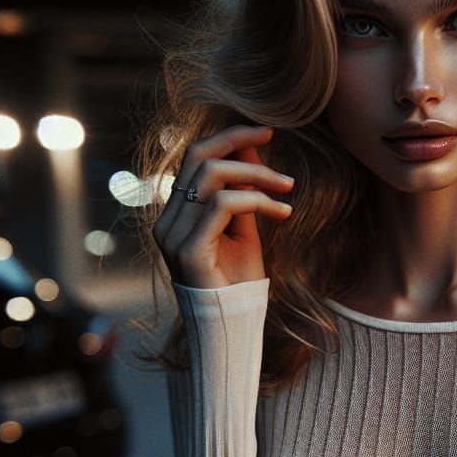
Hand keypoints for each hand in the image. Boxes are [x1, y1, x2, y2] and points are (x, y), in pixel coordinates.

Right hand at [152, 124, 294, 288]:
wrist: (233, 325)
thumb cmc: (238, 280)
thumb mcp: (244, 226)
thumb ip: (243, 190)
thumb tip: (250, 147)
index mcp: (176, 212)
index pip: (194, 157)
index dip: (228, 137)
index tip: (265, 132)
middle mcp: (168, 220)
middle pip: (199, 156)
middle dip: (239, 140)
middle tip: (274, 138)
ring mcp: (174, 235)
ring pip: (213, 176)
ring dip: (258, 174)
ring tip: (288, 188)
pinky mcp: (189, 250)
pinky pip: (223, 205)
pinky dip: (258, 201)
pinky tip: (283, 212)